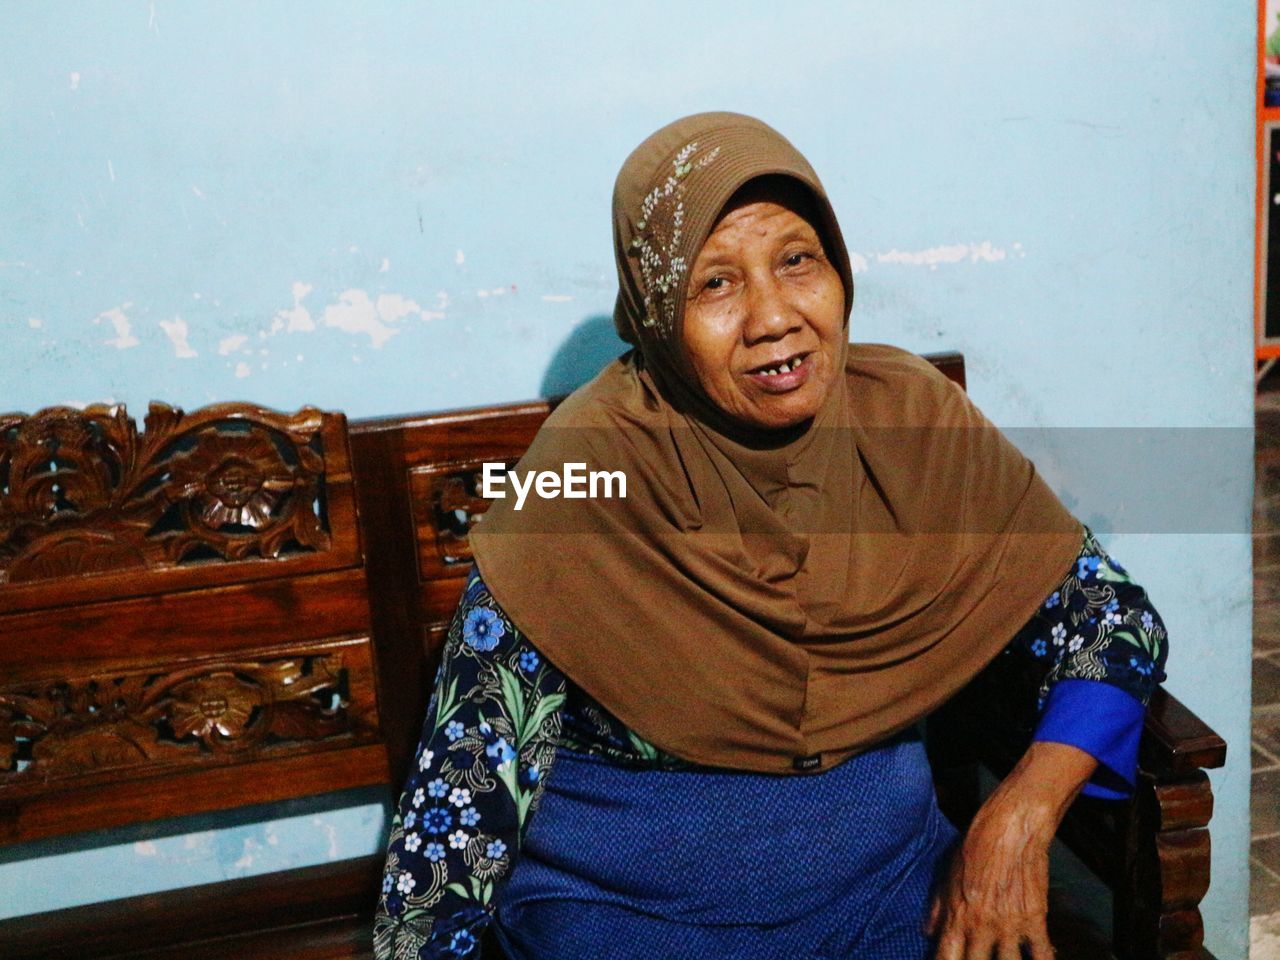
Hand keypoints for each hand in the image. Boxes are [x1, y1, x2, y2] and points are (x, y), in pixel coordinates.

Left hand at [926, 741, 1096, 958]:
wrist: (1009, 827)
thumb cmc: (975, 846)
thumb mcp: (947, 873)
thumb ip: (937, 906)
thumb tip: (927, 931)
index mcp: (956, 915)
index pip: (945, 957)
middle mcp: (980, 926)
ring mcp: (1008, 925)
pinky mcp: (1034, 918)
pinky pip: (1040, 954)